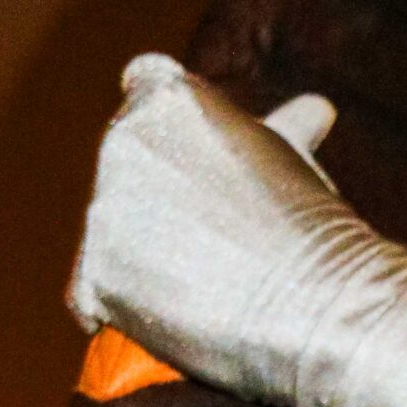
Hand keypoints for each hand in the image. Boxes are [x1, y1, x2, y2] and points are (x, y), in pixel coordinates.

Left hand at [66, 54, 369, 405]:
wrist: (318, 305)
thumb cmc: (313, 231)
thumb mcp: (293, 161)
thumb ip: (282, 129)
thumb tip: (316, 108)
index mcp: (168, 96)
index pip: (145, 90)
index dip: (173, 135)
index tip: (202, 171)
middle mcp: (124, 141)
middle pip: (124, 171)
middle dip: (155, 202)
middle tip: (214, 245)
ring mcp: (106, 207)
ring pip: (107, 233)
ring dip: (139, 259)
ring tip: (199, 286)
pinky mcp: (96, 272)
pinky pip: (89, 293)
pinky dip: (116, 308)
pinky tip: (163, 317)